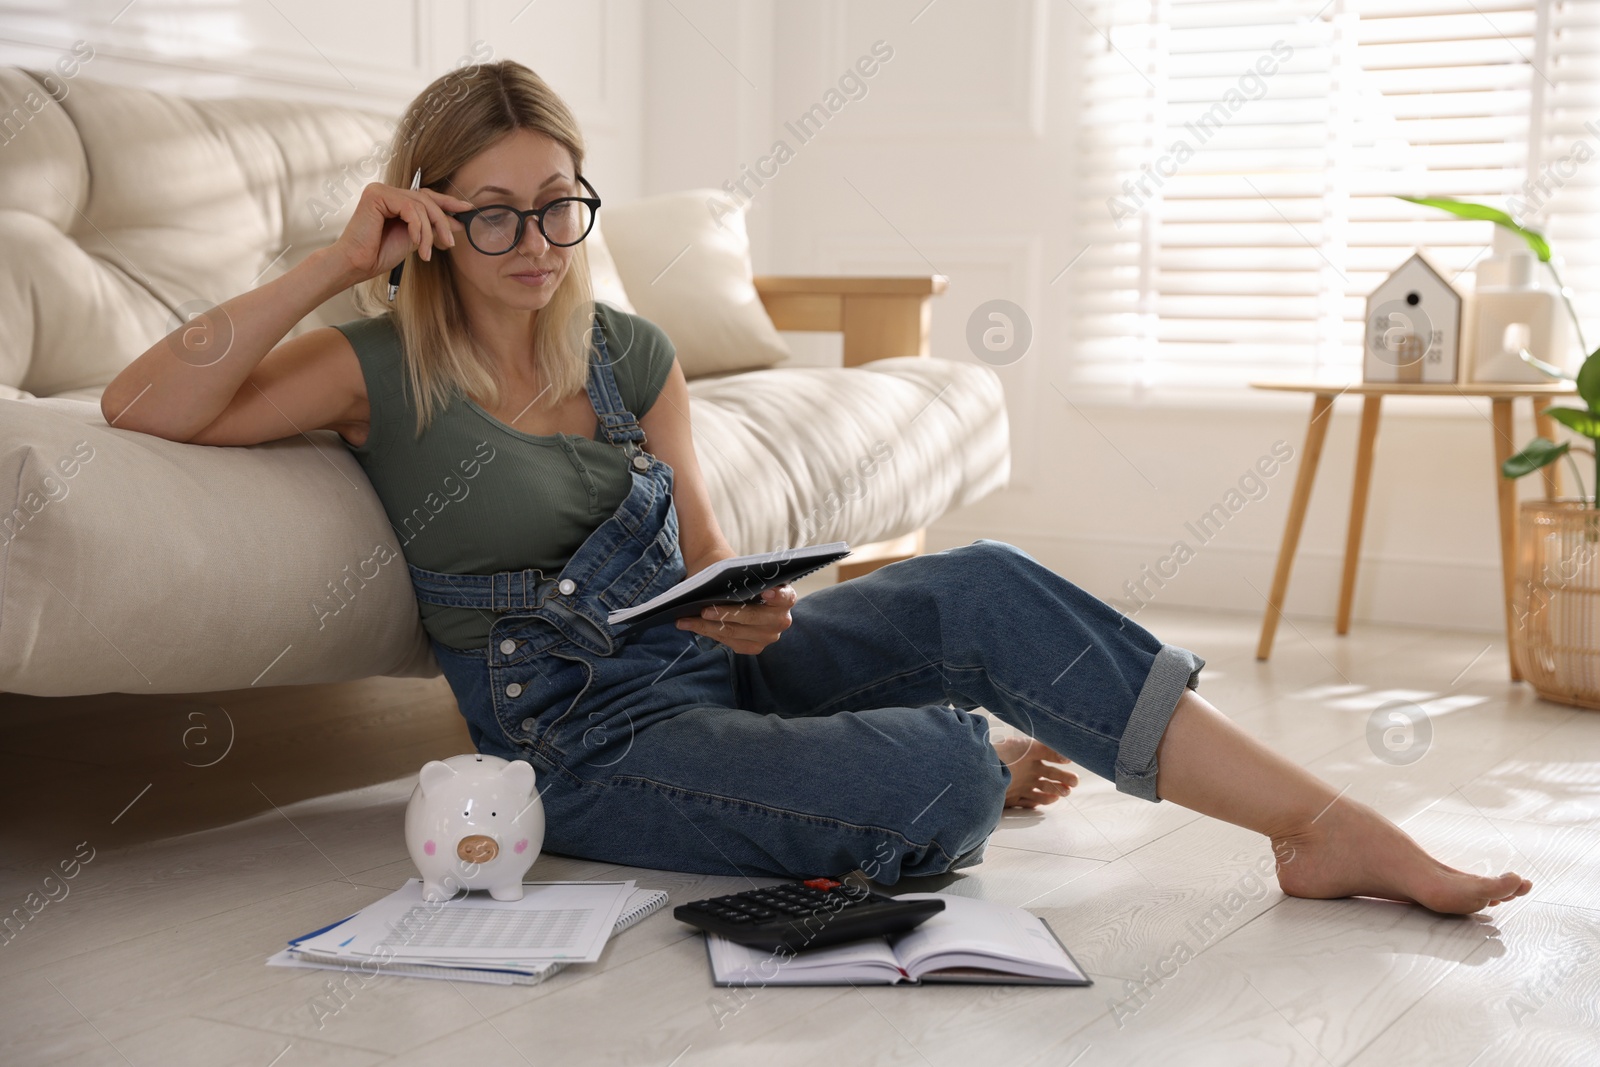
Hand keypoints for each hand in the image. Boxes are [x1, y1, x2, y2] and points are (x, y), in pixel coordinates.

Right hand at [330, 181, 474, 281]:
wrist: (357, 265)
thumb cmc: (379, 254)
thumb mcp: (414, 239)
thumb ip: (431, 227)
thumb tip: (457, 222)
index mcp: (394, 199)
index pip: (425, 196)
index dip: (448, 202)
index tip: (467, 209)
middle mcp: (386, 191)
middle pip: (426, 199)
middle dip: (442, 221)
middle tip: (450, 242)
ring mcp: (380, 190)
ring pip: (420, 205)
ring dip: (429, 231)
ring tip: (427, 252)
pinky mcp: (376, 195)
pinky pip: (409, 208)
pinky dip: (417, 227)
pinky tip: (416, 243)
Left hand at [676, 584, 796, 654]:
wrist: (732, 586)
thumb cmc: (736, 575)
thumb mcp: (738, 571)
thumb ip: (735, 576)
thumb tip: (715, 584)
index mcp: (786, 596)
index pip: (785, 597)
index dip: (776, 596)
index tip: (764, 591)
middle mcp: (781, 619)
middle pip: (754, 618)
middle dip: (727, 614)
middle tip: (705, 609)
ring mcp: (768, 636)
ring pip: (736, 632)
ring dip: (708, 626)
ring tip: (686, 618)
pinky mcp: (753, 647)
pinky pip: (728, 641)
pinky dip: (707, 631)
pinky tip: (689, 624)